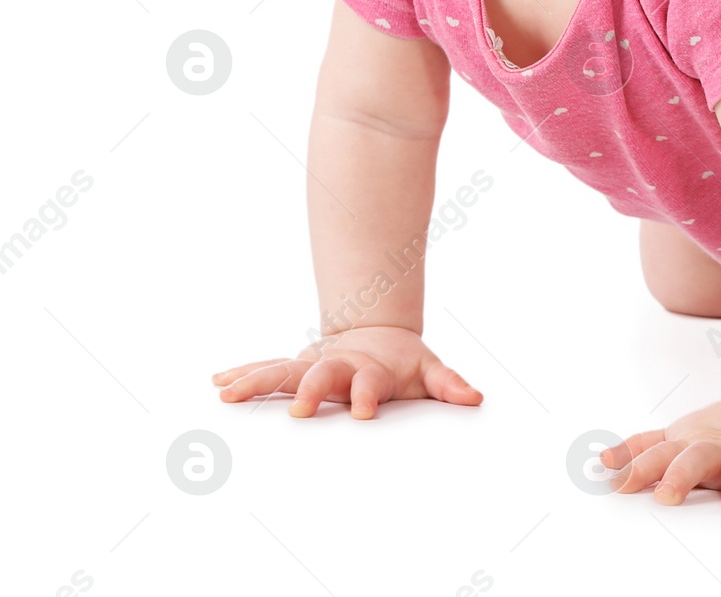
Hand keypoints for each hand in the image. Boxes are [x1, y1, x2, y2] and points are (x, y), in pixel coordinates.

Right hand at [211, 326, 482, 418]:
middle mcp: (338, 365)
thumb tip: (474, 398)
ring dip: (258, 381)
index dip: (368, 395)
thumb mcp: (429, 371)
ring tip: (228, 392)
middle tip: (299, 410)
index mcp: (371, 370)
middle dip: (311, 390)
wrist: (376, 336)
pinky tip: (219, 383)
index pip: (370, 382)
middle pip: (323, 374)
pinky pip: (266, 371)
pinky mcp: (296, 370)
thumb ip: (449, 384)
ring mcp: (314, 365)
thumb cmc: (403, 364)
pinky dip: (244, 375)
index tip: (364, 412)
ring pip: (284, 371)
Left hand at [599, 399, 720, 509]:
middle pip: (698, 456)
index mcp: (690, 444)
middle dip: (682, 475)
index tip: (620, 484)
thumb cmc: (712, 436)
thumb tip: (602, 461)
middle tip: (667, 496)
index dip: (640, 468)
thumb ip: (640, 450)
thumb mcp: (674, 439)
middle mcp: (719, 448)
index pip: (660, 455)